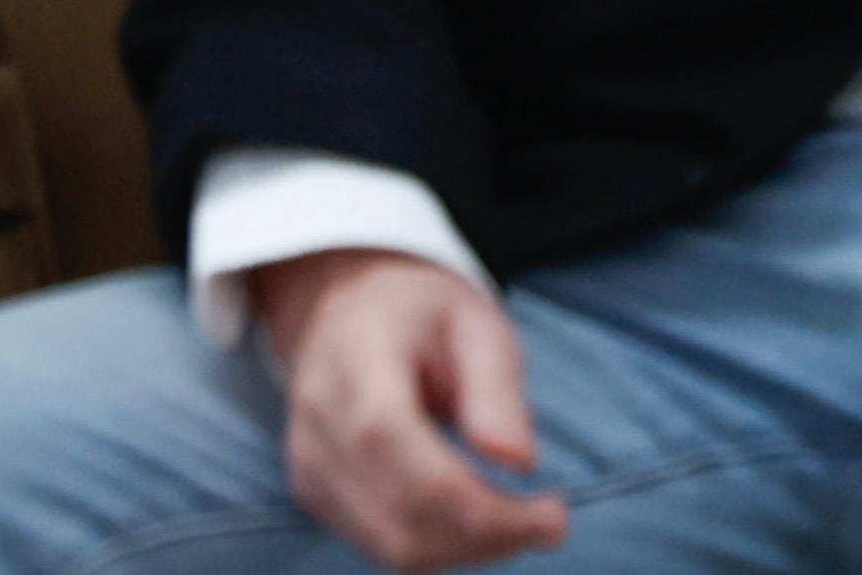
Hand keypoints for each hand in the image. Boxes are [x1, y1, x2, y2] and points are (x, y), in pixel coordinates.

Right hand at [251, 250, 569, 568]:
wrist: (346, 310)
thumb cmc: (420, 315)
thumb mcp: (476, 324)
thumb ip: (496, 389)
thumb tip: (519, 463)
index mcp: (356, 357)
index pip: (396, 445)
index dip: (475, 499)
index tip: (553, 513)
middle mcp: (319, 416)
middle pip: (402, 514)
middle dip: (489, 536)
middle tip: (547, 522)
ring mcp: (309, 459)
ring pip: (394, 547)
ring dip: (468, 550)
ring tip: (515, 521)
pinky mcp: (313, 490)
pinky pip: (382, 547)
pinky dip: (440, 548)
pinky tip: (473, 519)